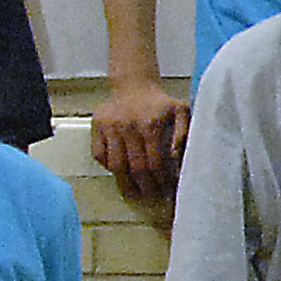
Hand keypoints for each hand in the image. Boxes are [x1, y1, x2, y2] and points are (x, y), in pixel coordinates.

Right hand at [91, 78, 190, 202]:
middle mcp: (128, 127)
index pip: (155, 162)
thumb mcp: (180, 110)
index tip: (167, 190)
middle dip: (145, 187)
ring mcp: (110, 128)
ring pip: (116, 165)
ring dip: (126, 184)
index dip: (161, 180)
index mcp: (150, 125)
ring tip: (134, 194)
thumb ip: (184, 132)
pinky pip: (100, 155)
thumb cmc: (159, 102)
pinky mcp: (97, 128)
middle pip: (136, 167)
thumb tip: (177, 156)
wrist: (133, 84)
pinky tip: (120, 174)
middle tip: (152, 196)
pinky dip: (109, 167)